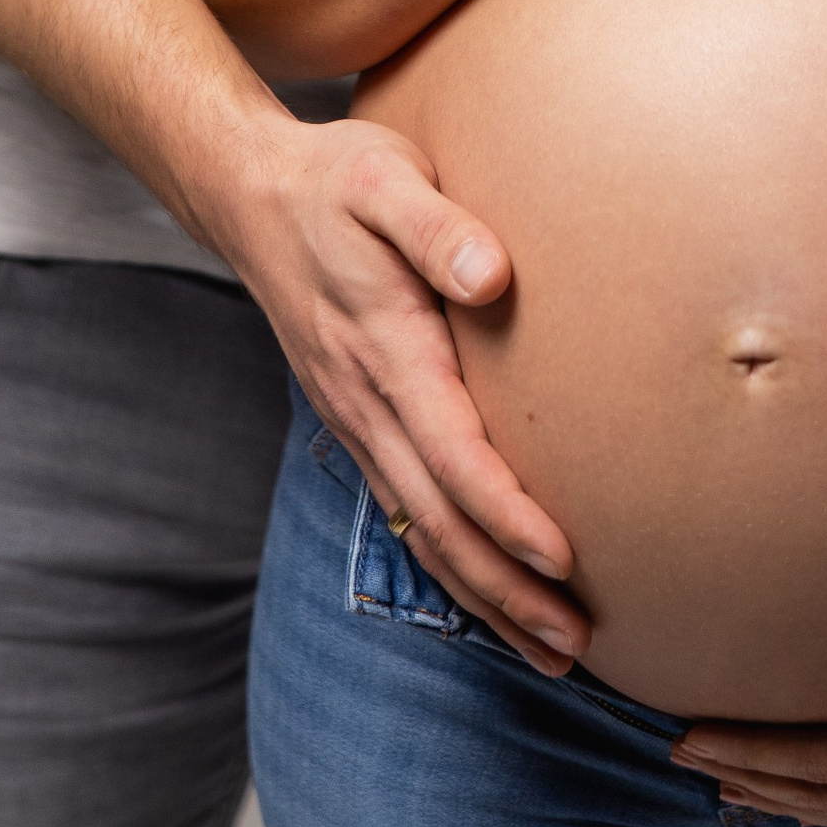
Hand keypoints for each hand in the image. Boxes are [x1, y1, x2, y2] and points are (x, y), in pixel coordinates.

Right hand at [214, 107, 587, 678]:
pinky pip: (405, 511)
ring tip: (551, 648)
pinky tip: (490, 592)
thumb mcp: (386, 178)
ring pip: (420, 530)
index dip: (507, 515)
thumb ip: (437, 225)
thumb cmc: (336, 179)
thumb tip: (492, 276)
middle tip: (575, 646)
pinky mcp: (358, 423)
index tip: (564, 561)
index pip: (452, 456)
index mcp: (385, 350)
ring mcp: (356, 421)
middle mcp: (366, 404)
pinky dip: (451, 564)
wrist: (250, 195)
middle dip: (506, 590)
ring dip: (484, 595)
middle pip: (438, 522)